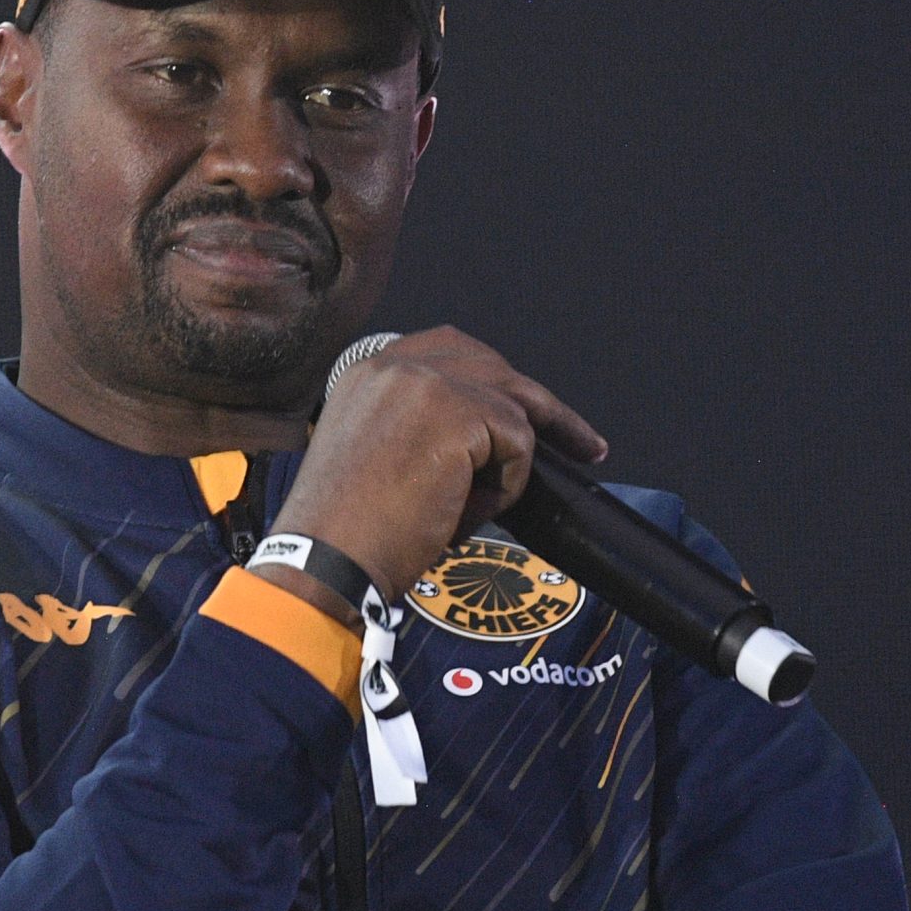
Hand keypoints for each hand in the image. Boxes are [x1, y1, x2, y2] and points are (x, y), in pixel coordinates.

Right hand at [265, 326, 607, 603]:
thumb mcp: (373, 456)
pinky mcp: (456, 412)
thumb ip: (417, 427)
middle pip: (495, 367)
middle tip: (585, 446)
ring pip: (512, 407)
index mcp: (369, 371)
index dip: (498, 381)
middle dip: (543, 408)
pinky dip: (505, 487)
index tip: (532, 411)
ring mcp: (426, 382)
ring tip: (472, 508)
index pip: (451, 350)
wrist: (324, 560)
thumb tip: (487, 436)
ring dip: (508, 464)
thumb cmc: (345, 532)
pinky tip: (460, 512)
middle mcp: (395, 364)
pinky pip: (518, 444)